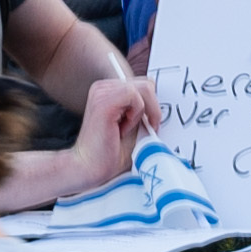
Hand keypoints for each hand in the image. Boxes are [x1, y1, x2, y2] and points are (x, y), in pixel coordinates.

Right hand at [65, 69, 161, 186]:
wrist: (90, 168)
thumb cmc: (110, 152)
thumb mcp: (133, 125)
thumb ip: (142, 109)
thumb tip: (160, 102)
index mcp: (108, 91)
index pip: (143, 84)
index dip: (152, 103)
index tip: (150, 123)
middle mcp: (103, 88)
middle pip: (146, 84)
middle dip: (152, 108)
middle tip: (146, 127)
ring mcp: (101, 92)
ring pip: (144, 88)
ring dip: (144, 112)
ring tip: (128, 128)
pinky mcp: (103, 102)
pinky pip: (135, 96)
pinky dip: (136, 114)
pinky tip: (122, 128)